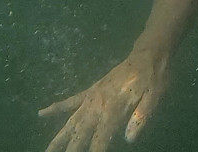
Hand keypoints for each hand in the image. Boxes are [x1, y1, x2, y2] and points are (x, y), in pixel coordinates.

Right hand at [38, 50, 168, 151]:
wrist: (148, 55)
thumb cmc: (154, 79)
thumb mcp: (154, 98)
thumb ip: (141, 118)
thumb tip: (129, 139)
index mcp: (114, 110)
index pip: (100, 141)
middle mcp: (98, 105)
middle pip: (80, 134)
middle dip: (69, 150)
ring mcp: (92, 98)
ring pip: (71, 121)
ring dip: (58, 137)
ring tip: (47, 150)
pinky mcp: (91, 91)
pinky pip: (70, 101)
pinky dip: (56, 107)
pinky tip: (43, 113)